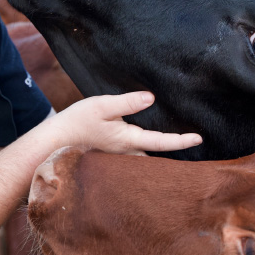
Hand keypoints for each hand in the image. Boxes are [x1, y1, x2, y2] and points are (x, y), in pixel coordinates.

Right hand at [45, 91, 201, 155]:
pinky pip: (135, 154)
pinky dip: (146, 149)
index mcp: (128, 139)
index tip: (199, 138)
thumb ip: (128, 103)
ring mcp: (119, 154)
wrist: (56, 138)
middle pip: (157, 154)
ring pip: (146, 156)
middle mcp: (127, 151)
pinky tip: (148, 142)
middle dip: (174, 152)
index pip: (161, 142)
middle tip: (193, 144)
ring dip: (161, 151)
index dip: (181, 140)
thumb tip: (151, 98)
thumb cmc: (78, 121)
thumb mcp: (103, 106)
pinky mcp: (112, 152)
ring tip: (176, 144)